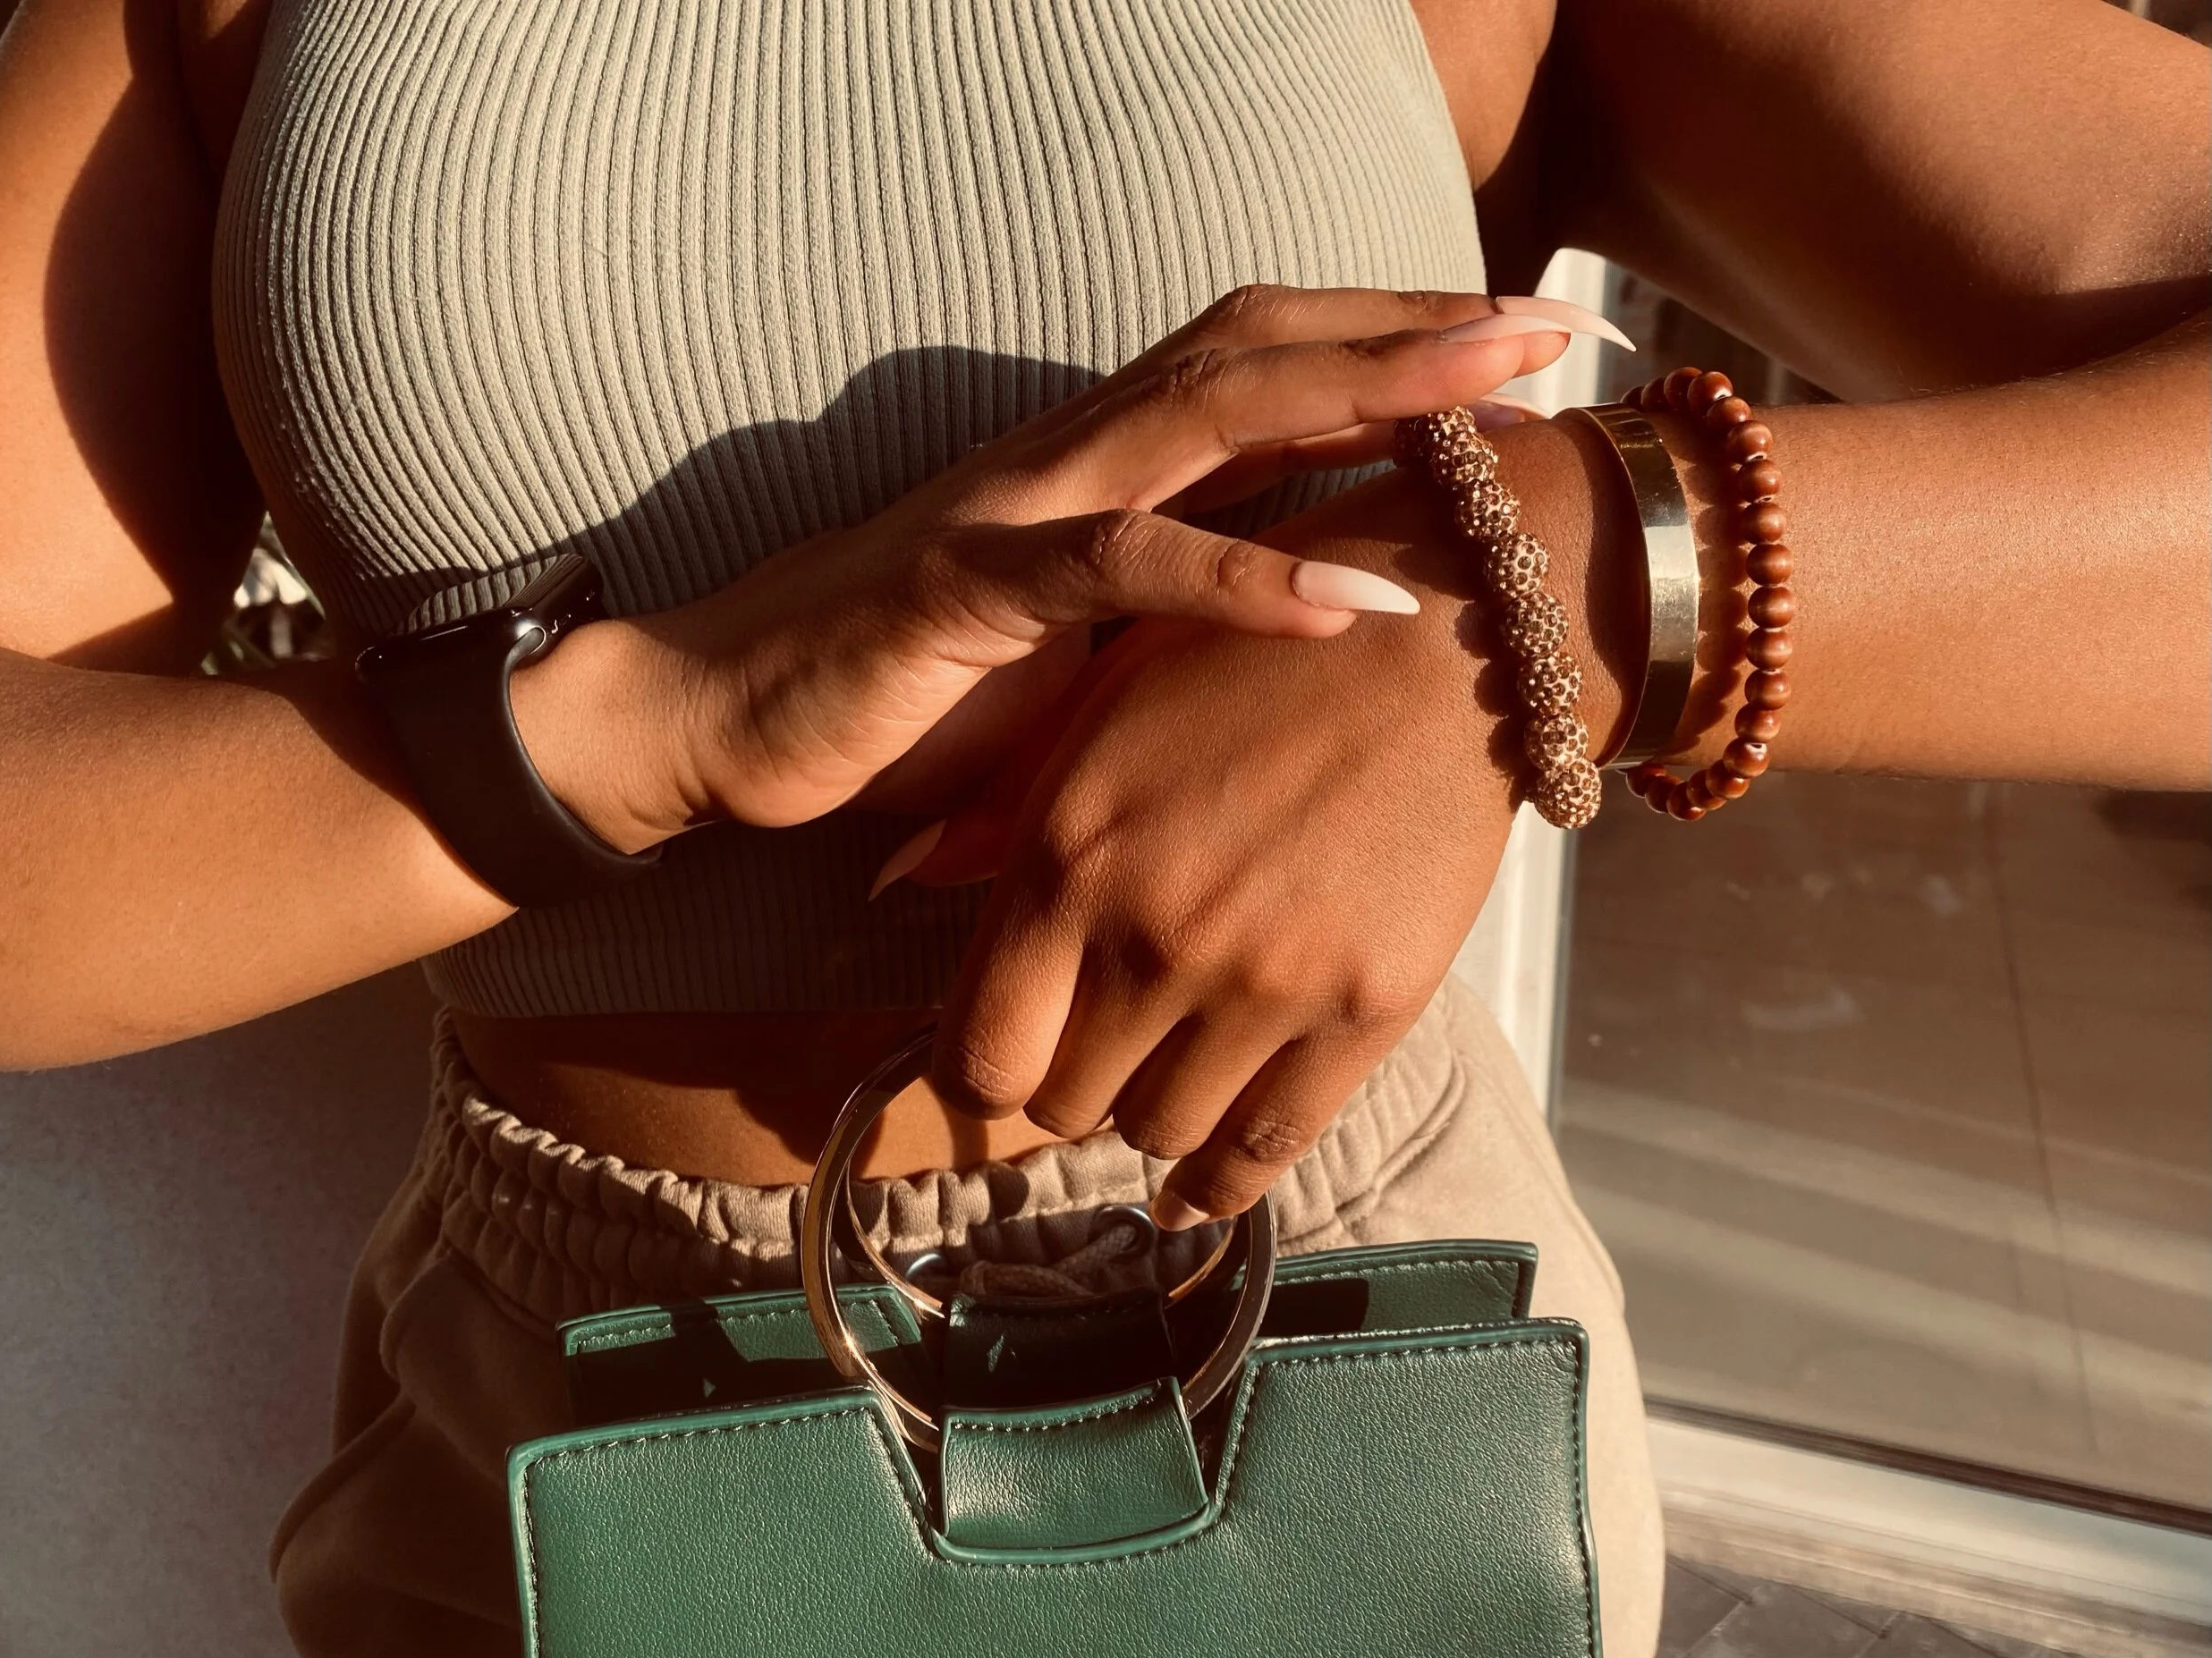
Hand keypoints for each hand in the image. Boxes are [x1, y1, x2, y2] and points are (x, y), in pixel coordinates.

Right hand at [521, 288, 1585, 849]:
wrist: (716, 719)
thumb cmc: (895, 694)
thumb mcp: (1065, 657)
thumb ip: (1166, 628)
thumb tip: (1292, 648)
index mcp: (1094, 467)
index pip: (1260, 366)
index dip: (1391, 344)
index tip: (1517, 351)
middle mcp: (1066, 458)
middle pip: (1259, 347)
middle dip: (1412, 333)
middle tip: (1551, 330)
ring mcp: (1016, 510)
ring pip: (1205, 415)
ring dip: (1359, 400)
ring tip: (1492, 406)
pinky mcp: (963, 590)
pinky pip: (1120, 568)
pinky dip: (1242, 576)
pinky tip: (1351, 602)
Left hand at [901, 416, 1630, 1224]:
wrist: (1437, 647)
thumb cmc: (1250, 665)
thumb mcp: (1099, 716)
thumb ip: (1000, 816)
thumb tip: (903, 879)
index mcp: (1069, 859)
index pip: (978, 1052)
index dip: (980, 1072)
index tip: (1004, 1057)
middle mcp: (1154, 936)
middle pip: (1063, 1106)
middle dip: (1066, 1090)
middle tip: (1092, 1057)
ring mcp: (1264, 982)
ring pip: (1158, 1133)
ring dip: (1145, 1120)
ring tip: (1159, 1079)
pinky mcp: (1364, 1010)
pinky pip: (1267, 1148)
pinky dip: (1219, 1186)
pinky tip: (1195, 1191)